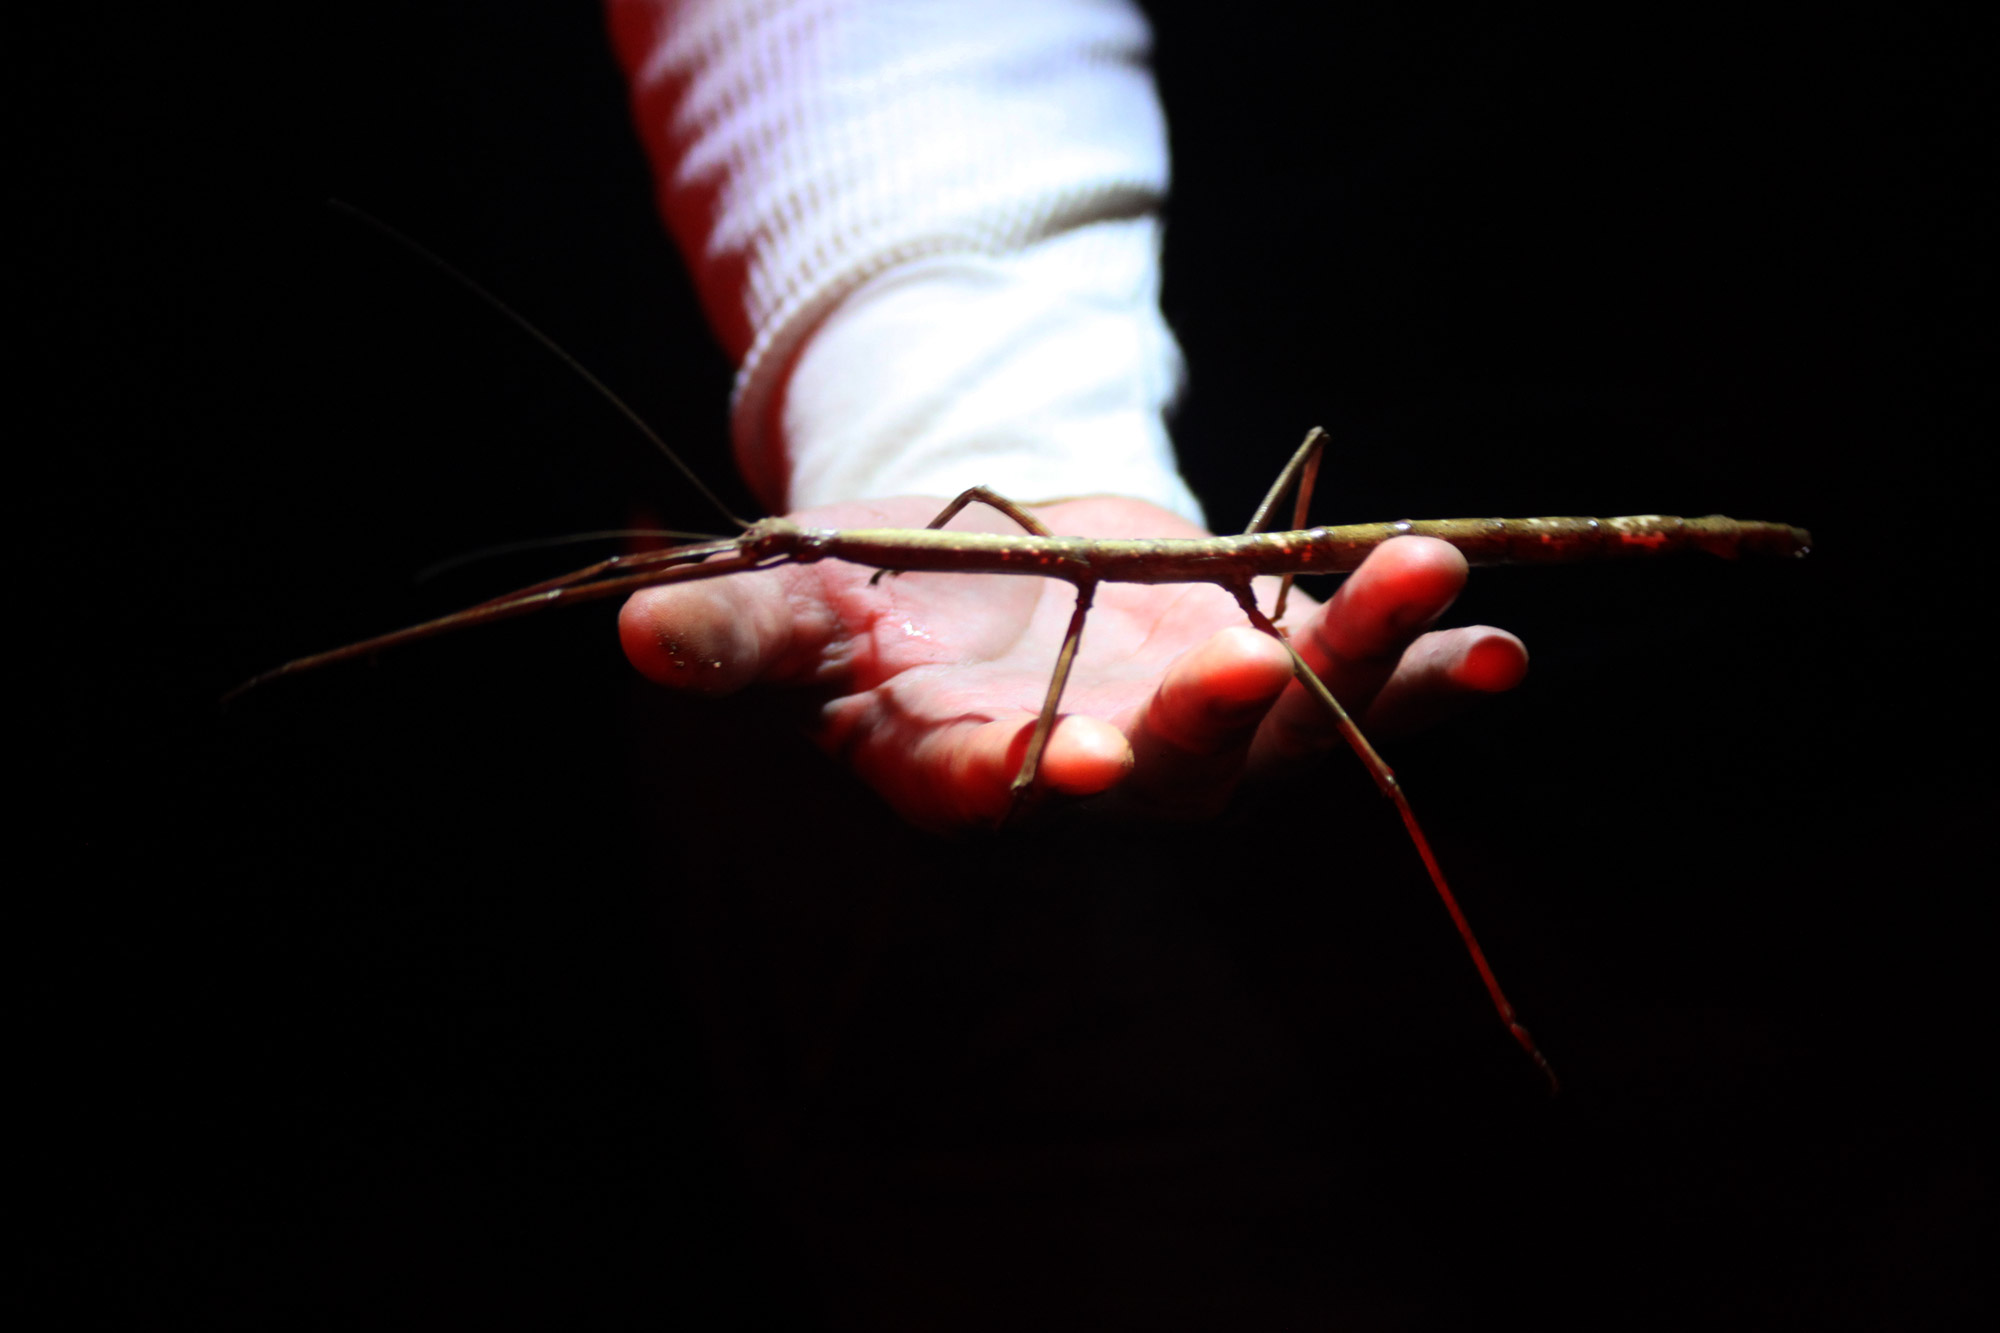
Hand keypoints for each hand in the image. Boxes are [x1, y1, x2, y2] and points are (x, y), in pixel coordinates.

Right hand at [618, 495, 1526, 829]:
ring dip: (1355, 666)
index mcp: (968, 762)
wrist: (1000, 572)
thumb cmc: (885, 600)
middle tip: (1239, 676)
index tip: (1044, 768)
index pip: (983, 791)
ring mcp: (1196, 730)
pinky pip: (1358, 693)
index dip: (1010, 782)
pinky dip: (1429, 677)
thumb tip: (632, 636)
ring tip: (1424, 582)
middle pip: (1161, 773)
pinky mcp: (1265, 674)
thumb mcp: (808, 601)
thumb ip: (743, 632)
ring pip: (1284, 726)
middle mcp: (1096, 768)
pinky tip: (1502, 649)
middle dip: (1204, 729)